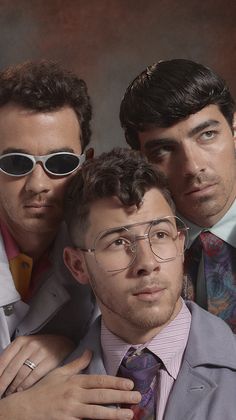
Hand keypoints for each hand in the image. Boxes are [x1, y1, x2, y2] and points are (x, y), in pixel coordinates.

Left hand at [0, 334, 74, 396]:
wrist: (61, 342)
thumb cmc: (40, 347)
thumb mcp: (25, 346)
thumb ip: (13, 356)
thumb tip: (0, 373)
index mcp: (20, 341)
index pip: (4, 361)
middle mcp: (29, 345)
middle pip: (11, 369)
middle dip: (3, 384)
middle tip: (0, 393)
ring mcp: (40, 352)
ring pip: (22, 374)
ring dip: (14, 387)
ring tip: (9, 393)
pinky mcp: (50, 360)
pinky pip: (34, 376)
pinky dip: (26, 385)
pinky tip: (21, 390)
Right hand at [0, 350, 140, 418]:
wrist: (23, 410)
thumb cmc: (42, 391)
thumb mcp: (59, 373)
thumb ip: (77, 364)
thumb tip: (89, 351)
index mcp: (74, 382)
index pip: (99, 380)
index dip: (115, 382)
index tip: (129, 384)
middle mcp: (74, 395)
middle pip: (102, 395)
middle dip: (121, 396)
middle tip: (137, 397)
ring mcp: (71, 411)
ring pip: (97, 412)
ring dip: (115, 413)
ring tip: (130, 414)